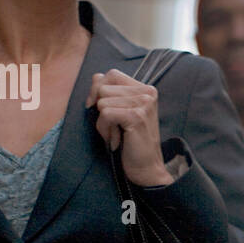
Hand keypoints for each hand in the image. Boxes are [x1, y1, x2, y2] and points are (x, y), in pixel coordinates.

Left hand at [86, 69, 172, 186]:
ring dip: (103, 122)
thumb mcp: (121, 111)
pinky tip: (116, 139)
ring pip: (102, 101)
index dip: (98, 89)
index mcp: (146, 89)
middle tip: (115, 126)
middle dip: (101, 108)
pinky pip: (105, 113)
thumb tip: (96, 77)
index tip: (98, 108)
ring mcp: (143, 104)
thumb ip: (110, 92)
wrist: (146, 167)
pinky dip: (104, 129)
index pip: (112, 74)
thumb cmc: (131, 142)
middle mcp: (147, 93)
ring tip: (117, 133)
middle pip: (103, 87)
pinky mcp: (136, 116)